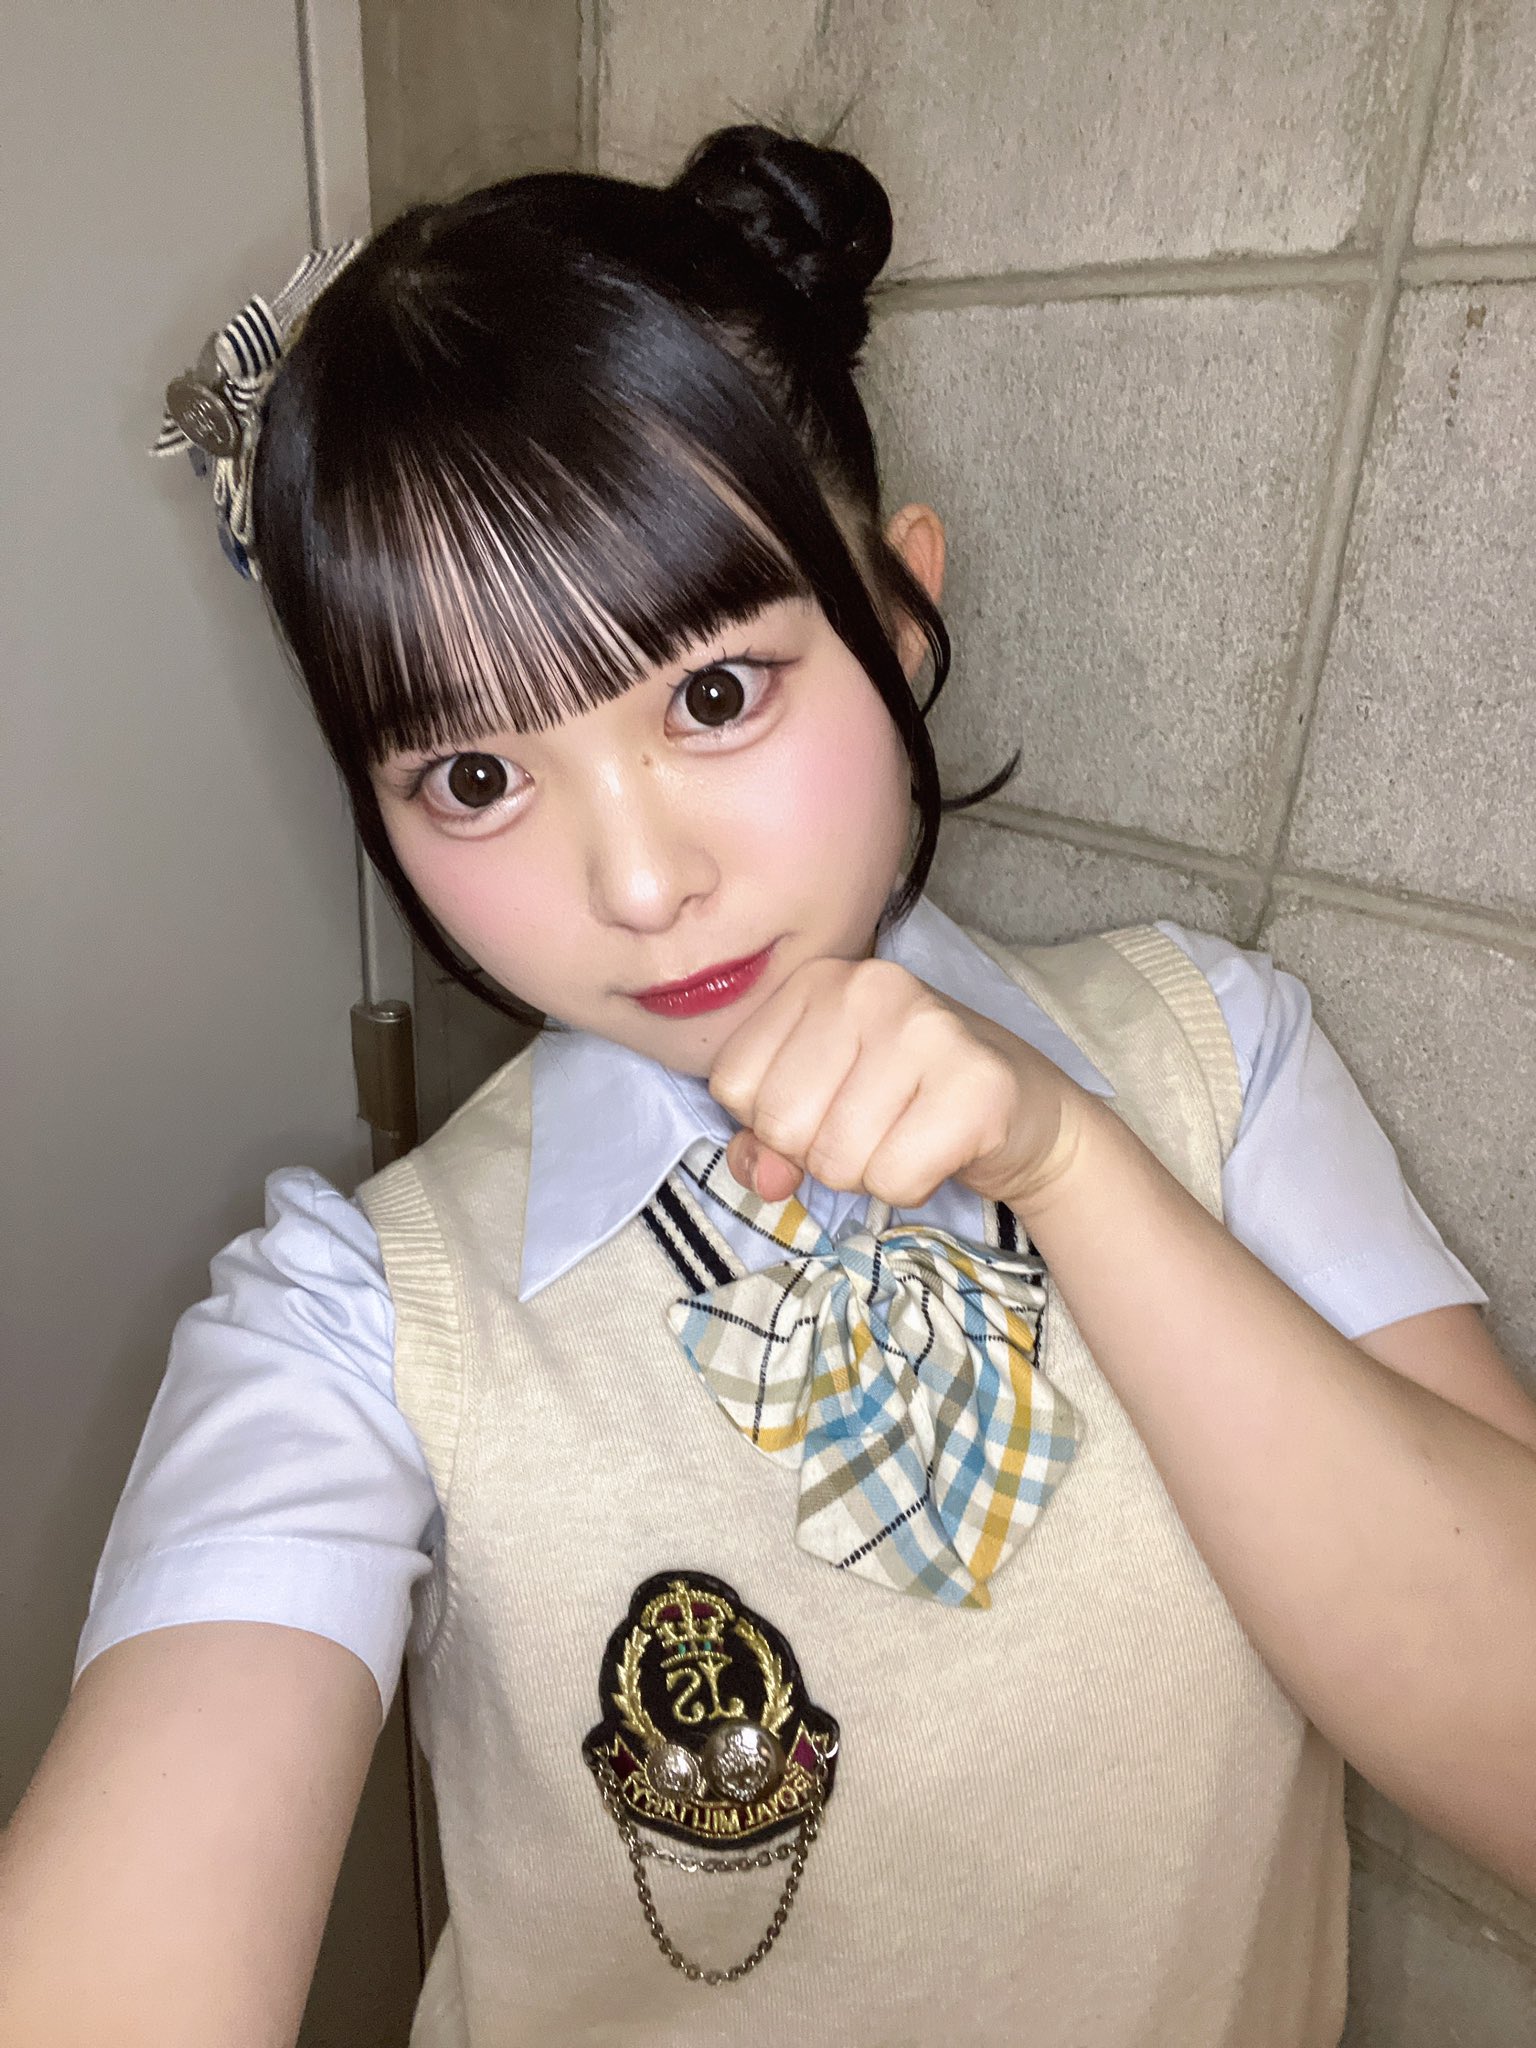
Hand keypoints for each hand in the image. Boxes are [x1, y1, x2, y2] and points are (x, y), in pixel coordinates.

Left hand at [708, 956, 1092, 1211]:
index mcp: (816, 980)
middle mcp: (867, 988)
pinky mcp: (975, 1083)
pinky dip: (910, 1186)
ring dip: (868, 1173)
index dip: (771, 1122)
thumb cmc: (908, 1103)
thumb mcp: (820, 1102)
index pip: (732, 1084)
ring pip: (835, 1158)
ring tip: (907, 1135)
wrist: (1027, 1112)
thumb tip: (765, 1177)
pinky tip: (938, 1149)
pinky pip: (893, 1178)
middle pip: (781, 1123)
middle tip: (873, 1128)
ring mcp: (925, 1028)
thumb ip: (765, 1138)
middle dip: (819, 1153)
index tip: (828, 1106)